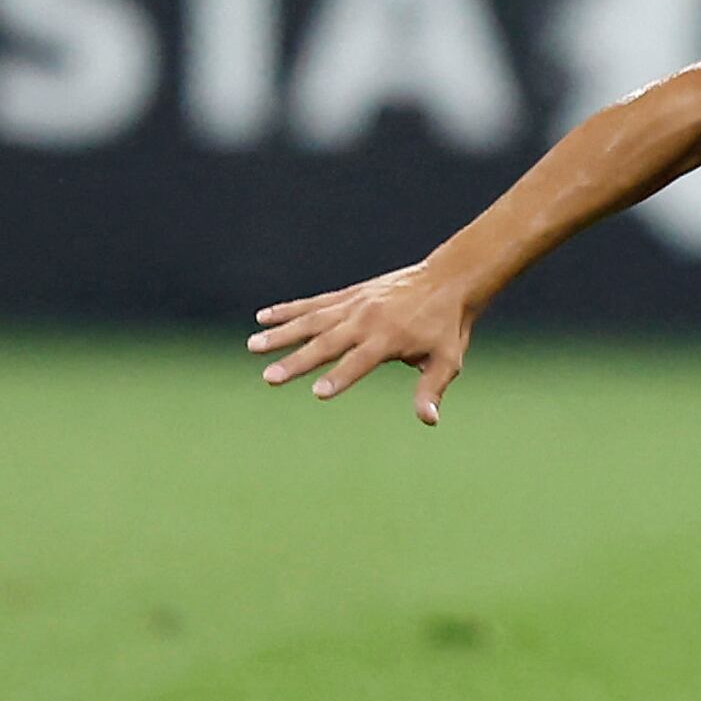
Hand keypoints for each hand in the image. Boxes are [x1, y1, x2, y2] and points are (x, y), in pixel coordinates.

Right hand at [249, 262, 474, 425]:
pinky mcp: (350, 295)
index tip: (317, 392)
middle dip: (297, 361)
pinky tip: (263, 318)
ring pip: (312, 320)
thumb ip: (432, 389)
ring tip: (252, 345)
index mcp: (390, 338)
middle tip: (269, 377)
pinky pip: (315, 303)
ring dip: (282, 333)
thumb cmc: (448, 326)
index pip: (359, 362)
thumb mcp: (447, 359)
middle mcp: (367, 320)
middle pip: (327, 343)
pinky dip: (289, 310)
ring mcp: (356, 305)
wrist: (448, 279)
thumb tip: (429, 420)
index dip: (340, 377)